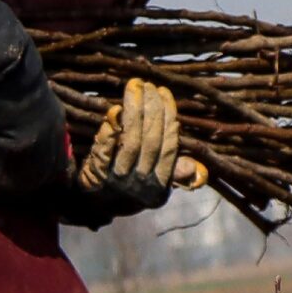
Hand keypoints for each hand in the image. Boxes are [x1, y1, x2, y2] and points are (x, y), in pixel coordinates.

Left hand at [73, 78, 205, 209]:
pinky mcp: (95, 176)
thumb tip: (200, 172)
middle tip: (149, 85)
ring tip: (136, 87)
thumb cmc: (128, 187)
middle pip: (151, 141)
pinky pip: (105, 150)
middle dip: (152, 108)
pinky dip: (111, 130)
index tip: (164, 93)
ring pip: (131, 141)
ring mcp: (117, 181)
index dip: (168, 118)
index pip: (169, 147)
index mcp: (158, 188)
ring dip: (135, 111)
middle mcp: (140, 185)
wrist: (91, 207)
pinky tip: (115, 111)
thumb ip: (176, 174)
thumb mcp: (154, 185)